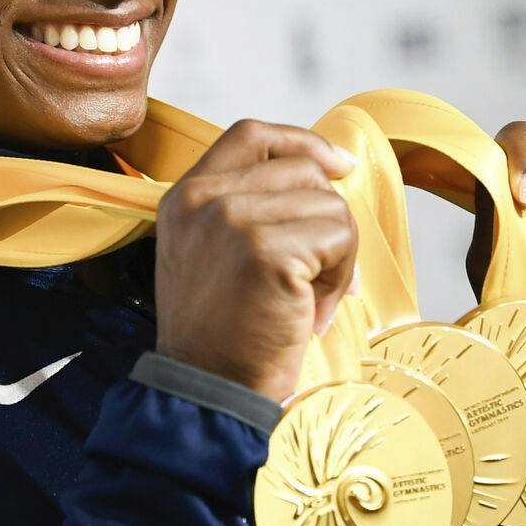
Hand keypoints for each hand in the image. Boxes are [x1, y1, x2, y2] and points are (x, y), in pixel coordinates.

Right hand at [152, 120, 359, 401]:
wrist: (206, 391)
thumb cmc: (220, 333)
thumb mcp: (209, 253)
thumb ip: (246, 207)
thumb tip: (328, 173)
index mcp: (186, 196)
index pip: (251, 134)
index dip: (301, 142)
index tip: (338, 165)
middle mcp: (205, 199)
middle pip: (303, 171)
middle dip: (325, 220)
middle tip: (313, 277)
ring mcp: (233, 220)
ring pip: (329, 204)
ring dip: (335, 256)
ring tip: (305, 300)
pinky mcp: (267, 250)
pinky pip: (339, 235)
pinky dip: (339, 277)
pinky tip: (309, 313)